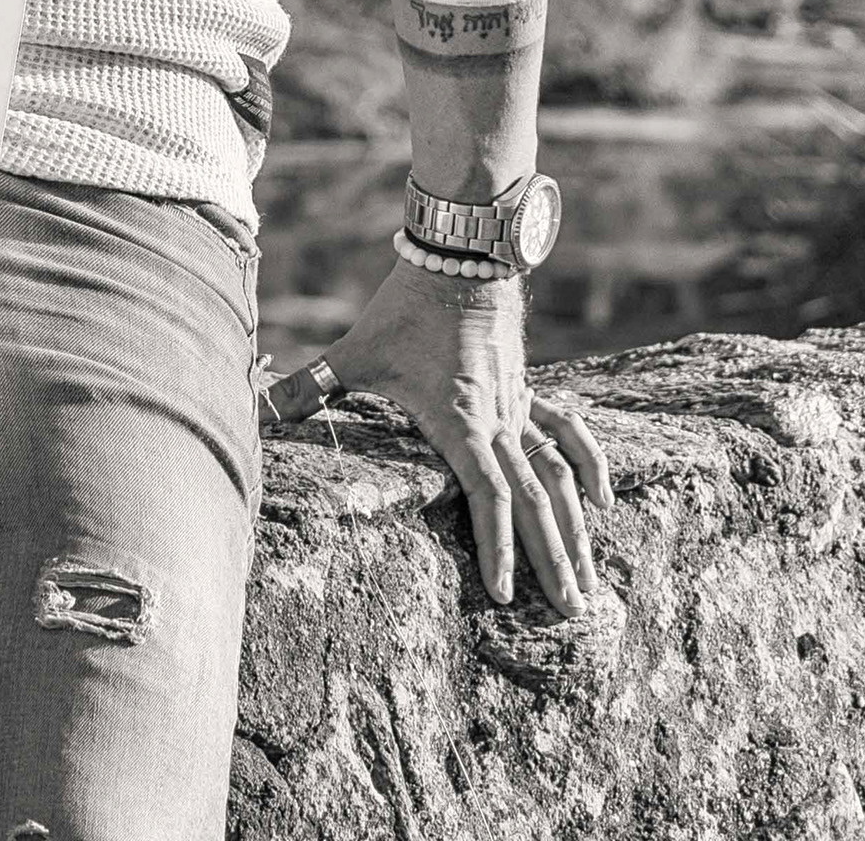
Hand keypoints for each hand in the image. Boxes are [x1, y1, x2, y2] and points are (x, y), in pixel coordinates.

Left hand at [323, 257, 608, 613]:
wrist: (461, 255)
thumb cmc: (406, 307)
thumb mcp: (354, 351)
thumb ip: (308, 387)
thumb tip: (259, 410)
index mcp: (461, 422)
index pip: (490, 495)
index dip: (500, 546)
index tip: (507, 595)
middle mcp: (499, 421)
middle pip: (538, 500)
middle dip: (554, 558)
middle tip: (574, 609)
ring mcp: (520, 406)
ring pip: (559, 476)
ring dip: (577, 528)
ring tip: (590, 577)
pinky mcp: (528, 389)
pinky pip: (568, 433)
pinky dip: (589, 466)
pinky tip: (604, 502)